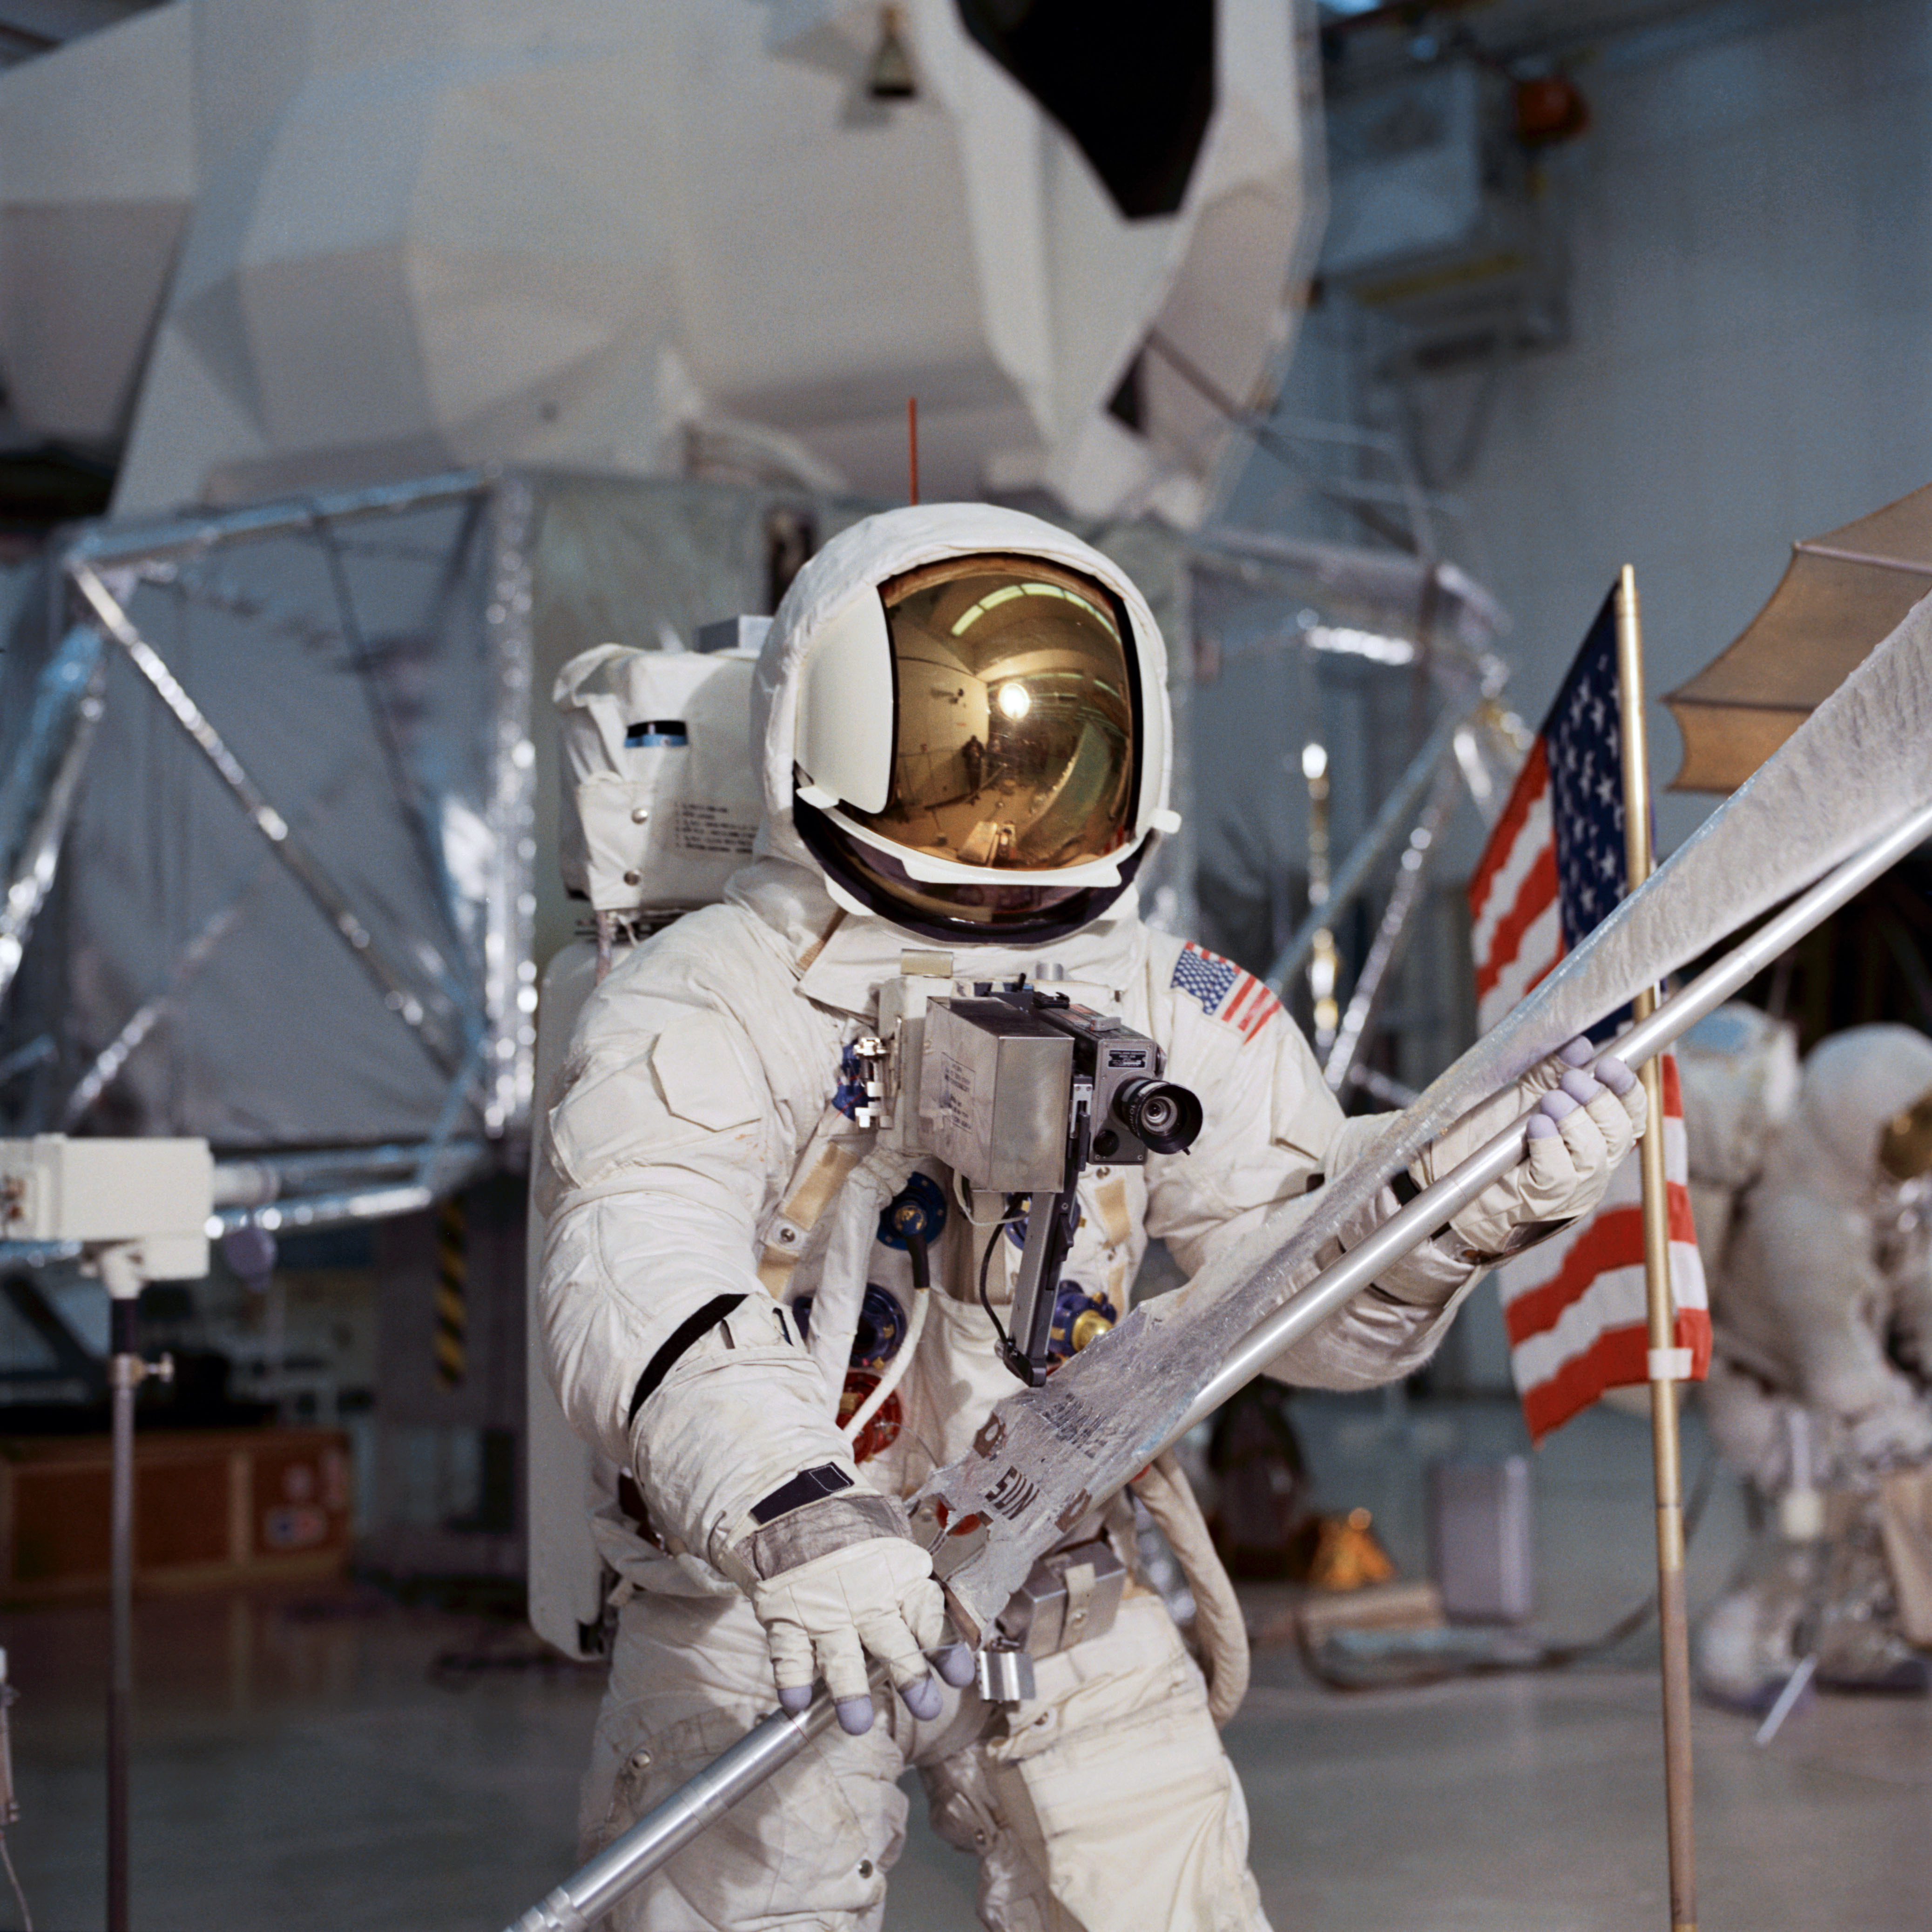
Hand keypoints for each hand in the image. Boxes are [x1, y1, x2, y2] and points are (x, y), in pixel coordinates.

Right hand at [725, 1493, 973, 1733]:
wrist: (791, 1494)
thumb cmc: (848, 1522)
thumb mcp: (890, 1542)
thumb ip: (909, 1581)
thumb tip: (938, 1624)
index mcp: (897, 1576)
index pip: (928, 1616)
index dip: (945, 1647)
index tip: (959, 1675)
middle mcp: (865, 1596)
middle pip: (893, 1643)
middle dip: (911, 1677)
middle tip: (926, 1708)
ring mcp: (824, 1607)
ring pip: (840, 1656)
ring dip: (849, 1691)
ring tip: (858, 1724)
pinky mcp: (786, 1612)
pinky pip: (789, 1651)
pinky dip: (791, 1677)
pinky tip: (795, 1702)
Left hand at [1417, 1036, 1645, 1261]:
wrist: (1439, 1172)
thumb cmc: (1481, 1139)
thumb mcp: (1518, 1097)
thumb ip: (1549, 1073)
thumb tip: (1580, 1047)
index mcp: (1592, 1140)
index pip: (1630, 1118)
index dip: (1627, 1090)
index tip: (1610, 1065)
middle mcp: (1589, 1167)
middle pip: (1619, 1135)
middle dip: (1599, 1101)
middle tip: (1570, 1080)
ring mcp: (1568, 1190)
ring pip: (1594, 1156)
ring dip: (1574, 1121)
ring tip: (1549, 1101)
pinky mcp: (1540, 1203)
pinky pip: (1559, 1176)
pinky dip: (1551, 1146)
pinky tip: (1537, 1127)